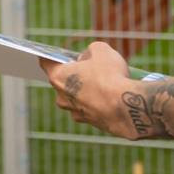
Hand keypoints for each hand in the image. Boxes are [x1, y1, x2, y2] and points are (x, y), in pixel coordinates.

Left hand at [40, 42, 158, 139]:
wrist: (127, 108)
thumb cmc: (110, 76)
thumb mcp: (101, 50)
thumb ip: (90, 51)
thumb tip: (89, 58)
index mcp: (58, 76)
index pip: (46, 62)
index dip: (50, 55)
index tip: (53, 52)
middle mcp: (61, 97)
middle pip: (63, 80)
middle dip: (74, 72)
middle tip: (89, 64)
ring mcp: (74, 112)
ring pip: (77, 96)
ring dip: (86, 88)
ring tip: (105, 80)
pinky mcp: (90, 122)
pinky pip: (90, 107)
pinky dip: (98, 101)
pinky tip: (111, 94)